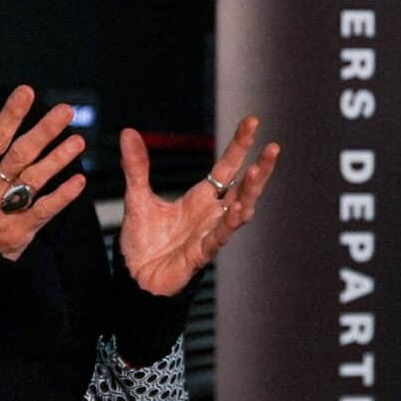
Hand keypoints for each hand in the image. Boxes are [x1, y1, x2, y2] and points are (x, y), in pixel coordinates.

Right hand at [0, 85, 86, 259]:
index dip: (11, 114)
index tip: (27, 92)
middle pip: (19, 155)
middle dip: (44, 131)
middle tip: (65, 111)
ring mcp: (3, 210)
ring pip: (34, 180)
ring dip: (58, 159)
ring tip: (78, 142)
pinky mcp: (19, 230)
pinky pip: (44, 210)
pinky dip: (62, 195)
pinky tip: (79, 180)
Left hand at [116, 115, 279, 297]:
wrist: (134, 278)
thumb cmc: (143, 242)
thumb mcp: (137, 197)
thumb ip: (136, 167)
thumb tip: (128, 133)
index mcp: (202, 199)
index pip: (228, 168)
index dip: (241, 146)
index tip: (253, 122)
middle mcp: (212, 215)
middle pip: (245, 188)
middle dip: (260, 169)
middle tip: (273, 147)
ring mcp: (210, 234)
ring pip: (241, 211)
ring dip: (251, 192)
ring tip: (258, 171)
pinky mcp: (200, 254)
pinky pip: (219, 237)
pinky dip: (229, 223)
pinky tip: (237, 208)